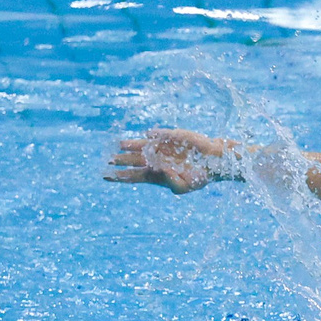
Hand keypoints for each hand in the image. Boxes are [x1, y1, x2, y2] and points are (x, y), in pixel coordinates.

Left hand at [106, 128, 239, 193]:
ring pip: (142, 146)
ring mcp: (163, 148)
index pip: (134, 175)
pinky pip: (161, 135)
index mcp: (156, 175)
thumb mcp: (185, 186)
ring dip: (130, 145)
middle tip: (109, 160)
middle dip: (121, 160)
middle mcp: (156, 160)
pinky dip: (155, 135)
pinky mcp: (172, 137)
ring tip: (118, 144)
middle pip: (134, 160)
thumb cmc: (200, 178)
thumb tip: (158, 170)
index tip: (106, 176)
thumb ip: (171, 182)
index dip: (120, 176)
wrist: (214, 162)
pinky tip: (147, 135)